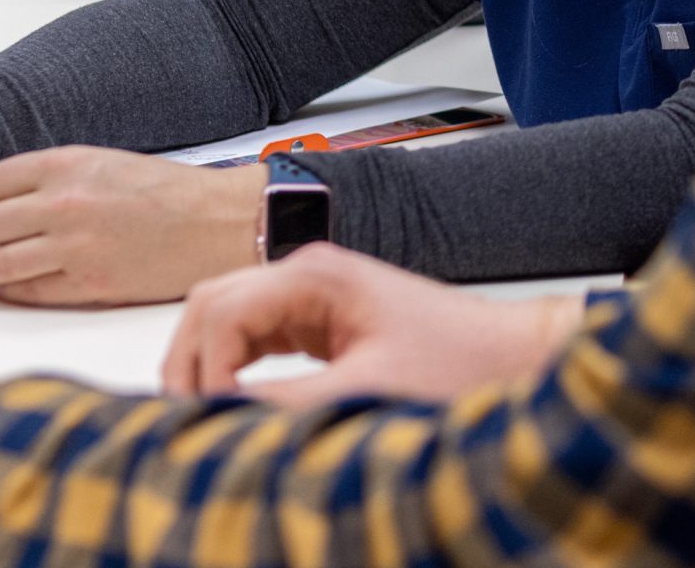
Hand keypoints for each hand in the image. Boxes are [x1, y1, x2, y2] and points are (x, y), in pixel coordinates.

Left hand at [0, 147, 261, 305]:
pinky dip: (7, 291)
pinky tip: (7, 286)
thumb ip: (54, 179)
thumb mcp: (104, 163)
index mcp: (66, 166)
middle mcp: (63, 204)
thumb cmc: (167, 192)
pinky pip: (25, 292)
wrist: (216, 223)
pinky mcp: (87, 285)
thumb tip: (3, 203)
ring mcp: (73, 248)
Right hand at [162, 244, 585, 407]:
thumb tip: (219, 416)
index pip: (220, 310)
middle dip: (189, 361)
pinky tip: (233, 405)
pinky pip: (251, 337)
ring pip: (223, 319)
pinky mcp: (316, 320)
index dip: (202, 368)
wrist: (505, 353)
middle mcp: (304, 274)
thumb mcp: (367, 387)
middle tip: (188, 420)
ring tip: (205, 418)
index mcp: (314, 275)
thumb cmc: (456, 360)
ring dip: (206, 364)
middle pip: (209, 305)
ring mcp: (308, 295)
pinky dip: (230, 368)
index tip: (210, 417)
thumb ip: (288, 401)